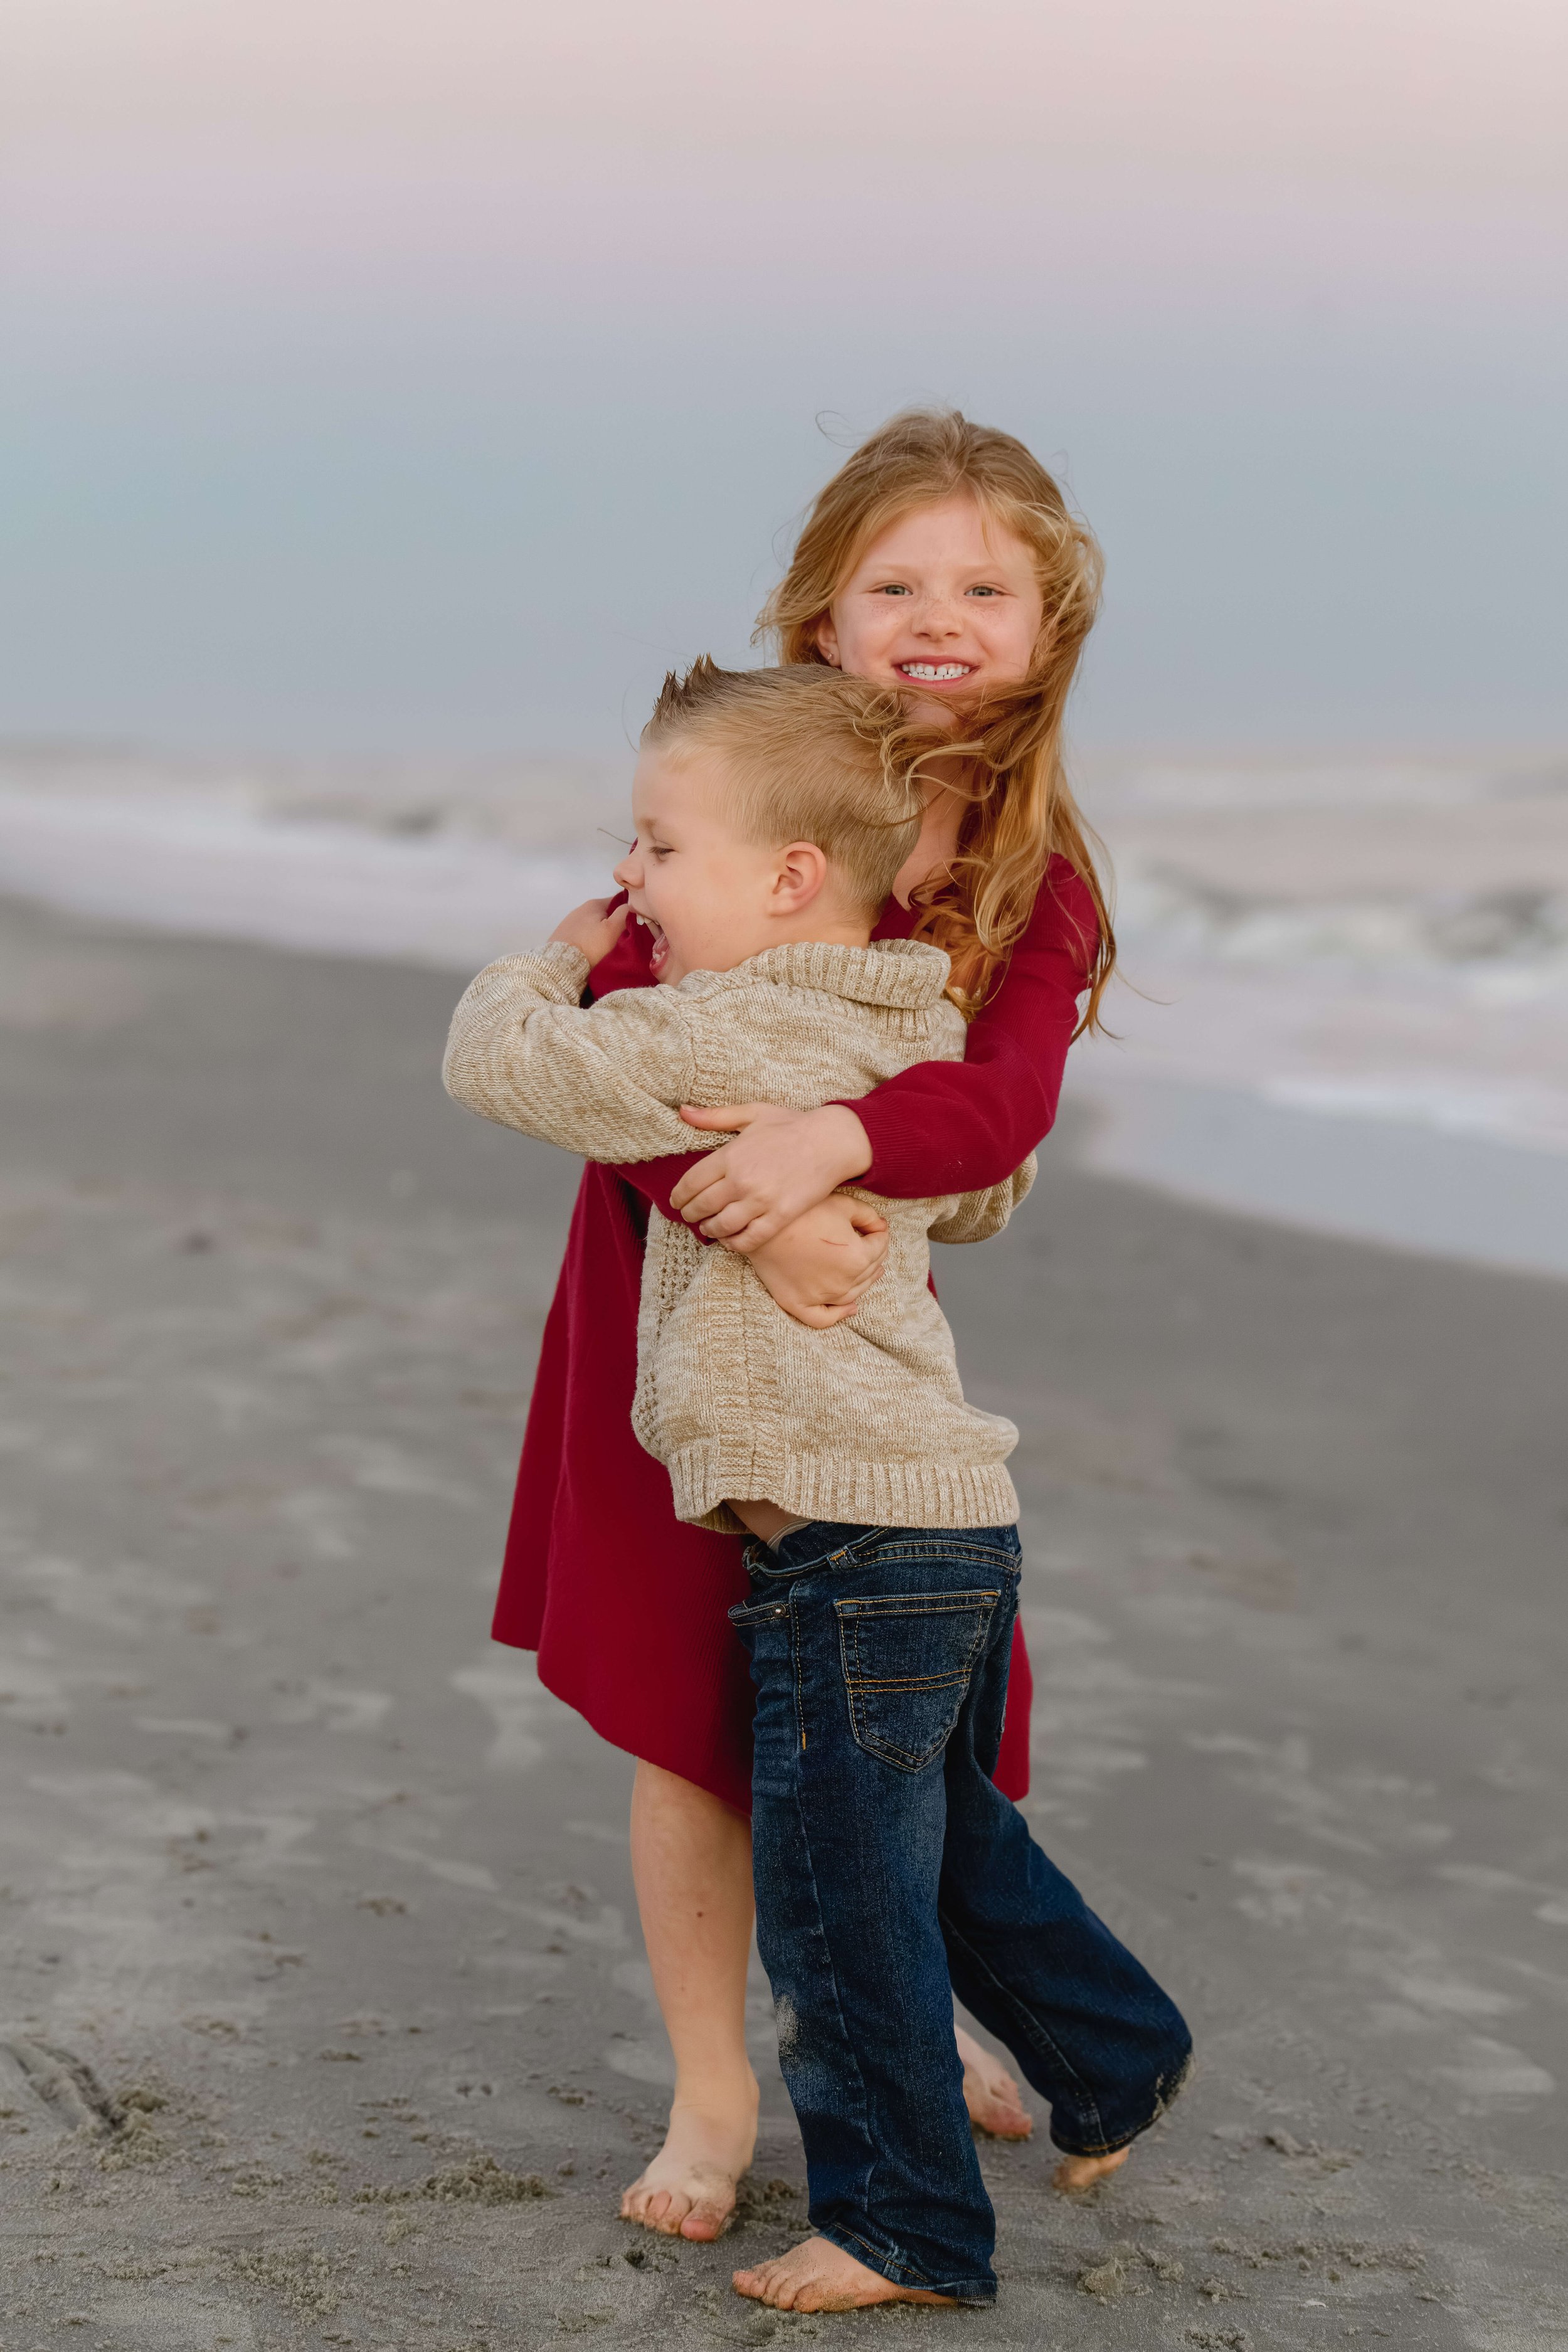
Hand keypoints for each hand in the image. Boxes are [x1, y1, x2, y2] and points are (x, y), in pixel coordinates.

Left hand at [549, 896, 630, 968]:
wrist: (561, 965)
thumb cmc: (591, 946)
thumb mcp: (614, 928)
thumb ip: (625, 913)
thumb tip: (632, 905)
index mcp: (594, 903)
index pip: (618, 901)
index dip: (629, 911)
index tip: (635, 924)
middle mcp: (580, 909)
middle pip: (605, 914)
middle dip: (614, 924)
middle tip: (624, 939)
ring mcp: (570, 922)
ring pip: (593, 925)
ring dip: (601, 934)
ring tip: (608, 948)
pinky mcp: (563, 936)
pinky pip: (583, 935)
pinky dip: (589, 941)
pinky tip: (592, 952)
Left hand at [670, 1102, 873, 1250]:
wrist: (832, 1141)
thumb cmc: (791, 1125)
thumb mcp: (752, 1114)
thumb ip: (715, 1116)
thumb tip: (683, 1112)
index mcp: (731, 1155)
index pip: (690, 1183)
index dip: (678, 1196)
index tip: (676, 1202)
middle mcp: (742, 1180)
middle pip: (702, 1207)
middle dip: (690, 1215)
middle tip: (690, 1217)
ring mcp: (761, 1201)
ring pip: (722, 1226)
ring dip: (710, 1230)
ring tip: (709, 1229)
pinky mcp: (780, 1217)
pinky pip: (750, 1239)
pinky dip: (735, 1244)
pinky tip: (731, 1240)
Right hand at [747, 1197, 889, 1327]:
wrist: (762, 1222)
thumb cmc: (802, 1210)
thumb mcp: (842, 1204)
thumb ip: (869, 1216)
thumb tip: (881, 1227)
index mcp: (858, 1257)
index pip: (881, 1246)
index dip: (881, 1233)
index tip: (876, 1226)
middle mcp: (843, 1282)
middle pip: (870, 1270)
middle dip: (875, 1255)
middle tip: (873, 1244)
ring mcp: (821, 1297)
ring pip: (853, 1294)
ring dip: (864, 1282)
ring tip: (869, 1271)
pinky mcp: (798, 1303)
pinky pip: (824, 1318)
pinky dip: (839, 1314)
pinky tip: (850, 1308)